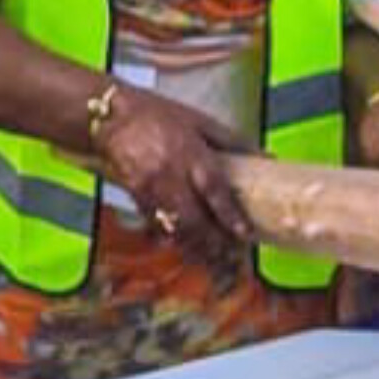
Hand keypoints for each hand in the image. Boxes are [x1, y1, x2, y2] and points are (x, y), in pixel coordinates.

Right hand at [95, 86, 255, 262]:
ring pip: (175, 228)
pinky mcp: (136, 198)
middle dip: (214, 244)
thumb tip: (265, 157)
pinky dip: (174, 240)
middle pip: (194, 219)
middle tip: (233, 259)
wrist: (113, 118)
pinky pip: (158, 225)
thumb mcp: (202, 121)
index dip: (229, 216)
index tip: (244, 234)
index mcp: (192, 155)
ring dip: (196, 248)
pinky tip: (189, 249)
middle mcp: (171, 177)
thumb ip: (234, 142)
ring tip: (216, 262)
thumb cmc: (161, 115)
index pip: (214, 191)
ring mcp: (151, 190)